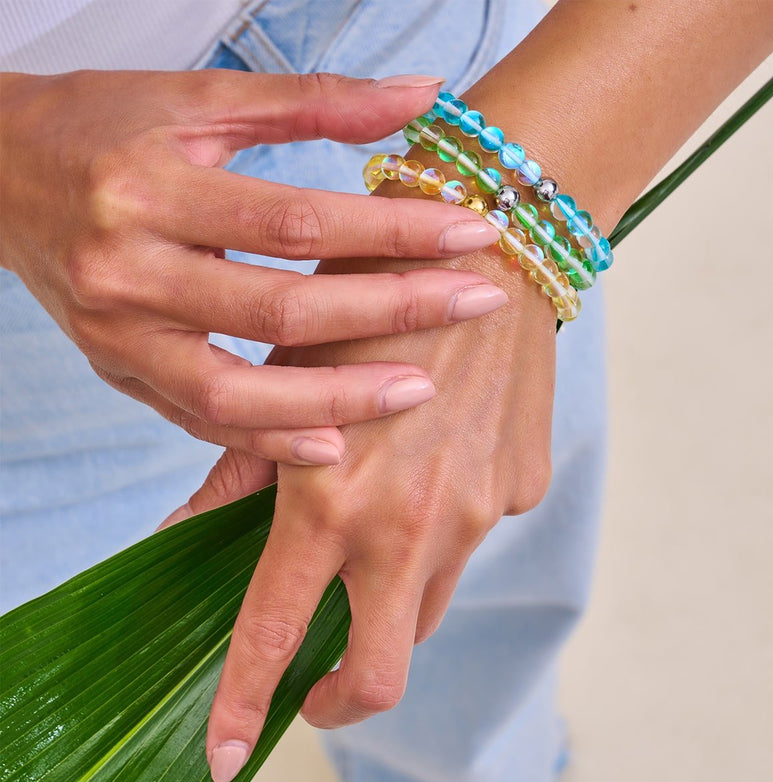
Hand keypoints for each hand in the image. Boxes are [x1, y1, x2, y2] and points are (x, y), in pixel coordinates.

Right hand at [0, 70, 502, 464]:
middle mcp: (128, 272)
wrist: (1, 176)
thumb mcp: (200, 102)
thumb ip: (314, 101)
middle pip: (277, 312)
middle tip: (472, 308)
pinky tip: (332, 443)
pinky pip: (199, 421)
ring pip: (235, 393)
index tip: (471, 236)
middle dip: (387, 314)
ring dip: (332, 402)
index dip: (390, 232)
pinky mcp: (118, 373)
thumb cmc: (105, 128)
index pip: (295, 221)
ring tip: (414, 395)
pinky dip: (267, 439)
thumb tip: (423, 94)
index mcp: (149, 190)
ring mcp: (118, 336)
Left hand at [171, 245, 555, 781]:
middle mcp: (410, 522)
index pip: (280, 632)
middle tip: (319, 689)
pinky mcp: (519, 490)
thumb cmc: (371, 298)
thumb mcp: (291, 372)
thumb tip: (192, 528)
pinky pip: (473, 533)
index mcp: (334, 496)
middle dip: (342, 699)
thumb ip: (246, 464)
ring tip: (376, 545)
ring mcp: (476, 512)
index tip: (230, 753)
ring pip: (429, 604)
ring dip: (392, 601)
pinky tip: (439, 459)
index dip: (249, 704)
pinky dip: (444, 522)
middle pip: (382, 670)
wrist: (490, 253)